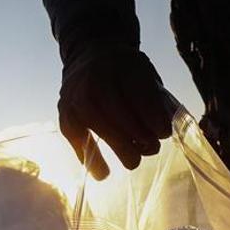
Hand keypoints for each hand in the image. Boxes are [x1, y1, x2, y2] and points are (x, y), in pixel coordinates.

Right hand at [59, 45, 173, 179]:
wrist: (90, 55)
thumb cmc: (125, 73)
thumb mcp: (146, 74)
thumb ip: (156, 100)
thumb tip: (162, 133)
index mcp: (123, 63)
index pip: (139, 92)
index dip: (153, 116)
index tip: (164, 133)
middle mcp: (96, 77)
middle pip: (116, 109)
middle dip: (137, 134)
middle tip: (151, 149)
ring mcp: (76, 95)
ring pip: (96, 122)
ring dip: (118, 145)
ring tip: (133, 162)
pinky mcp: (65, 113)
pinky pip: (76, 136)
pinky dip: (90, 157)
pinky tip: (103, 173)